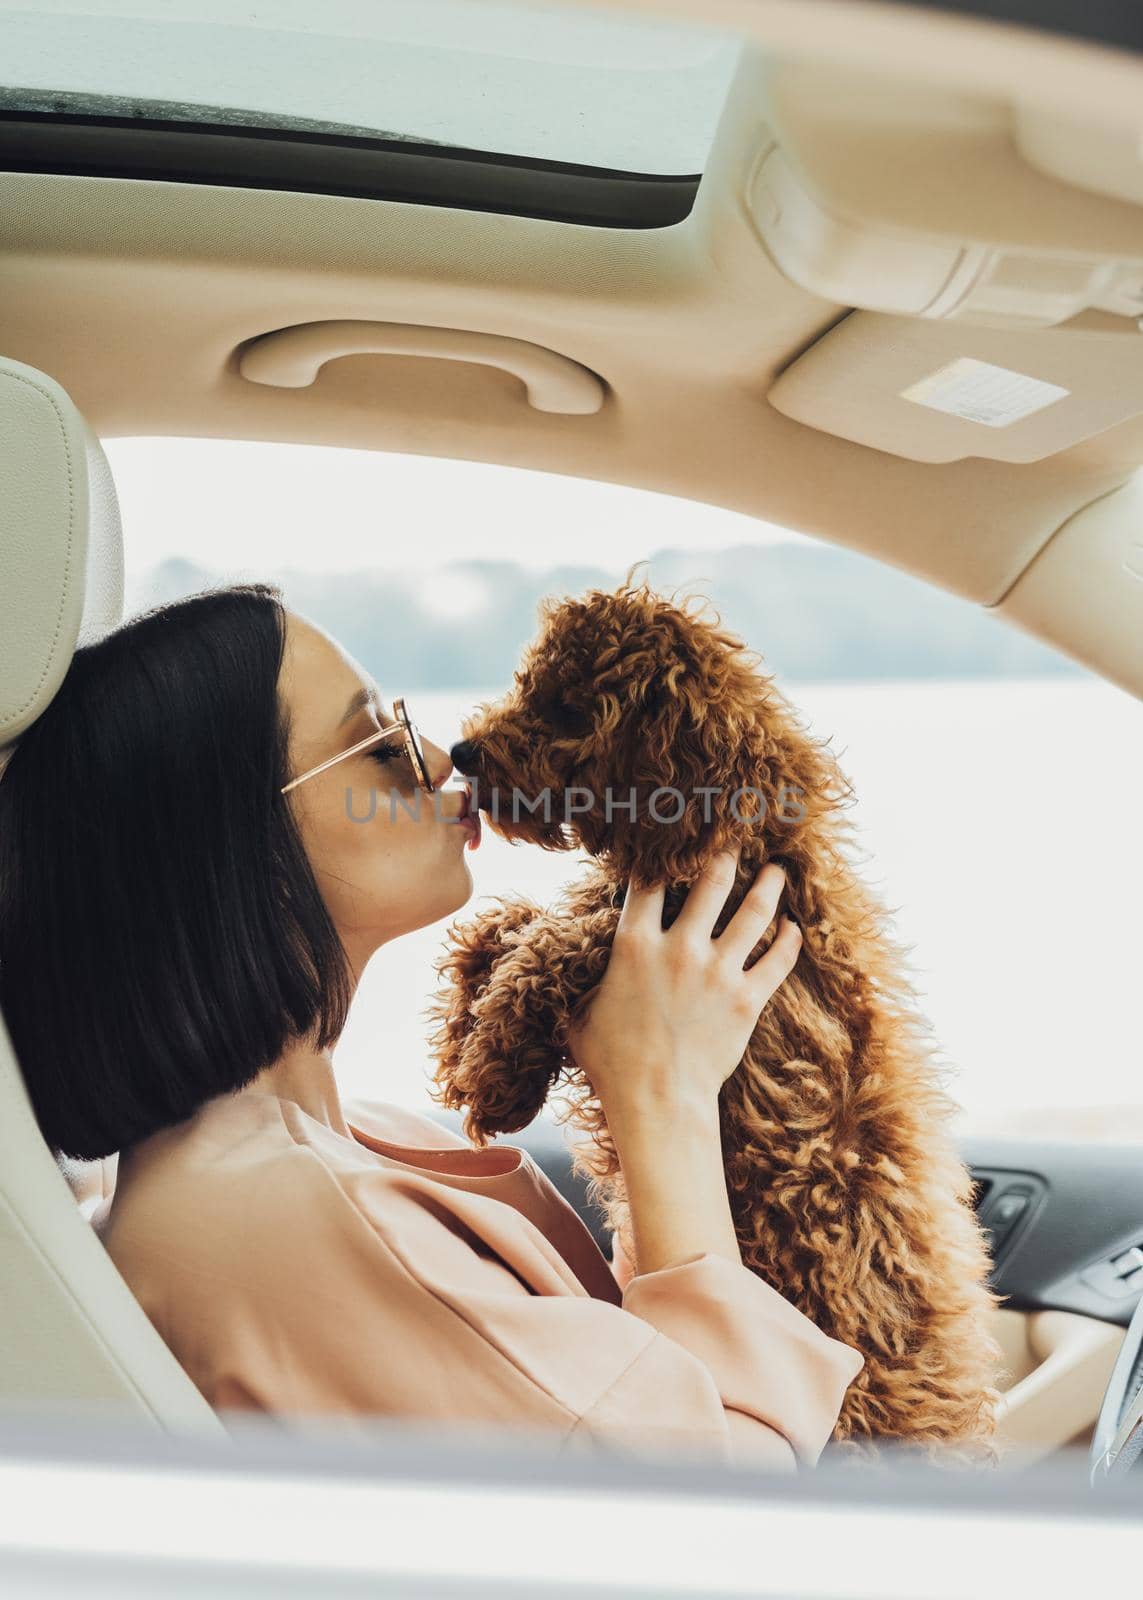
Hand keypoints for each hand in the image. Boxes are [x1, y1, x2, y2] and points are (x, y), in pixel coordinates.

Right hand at [566, 844, 801, 1124]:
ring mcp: (718, 971)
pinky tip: (793, 927)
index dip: (658, 857)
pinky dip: (789, 940)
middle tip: (734, 839)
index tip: (669, 841)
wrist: (657, 1103)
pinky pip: (778, 959)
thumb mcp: (581, 1015)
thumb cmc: (612, 1064)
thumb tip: (569, 975)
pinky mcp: (747, 999)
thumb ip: (585, 984)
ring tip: (776, 870)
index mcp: (634, 945)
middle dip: (724, 855)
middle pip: (711, 882)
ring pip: (754, 912)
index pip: (647, 882)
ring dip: (768, 886)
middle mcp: (680, 948)